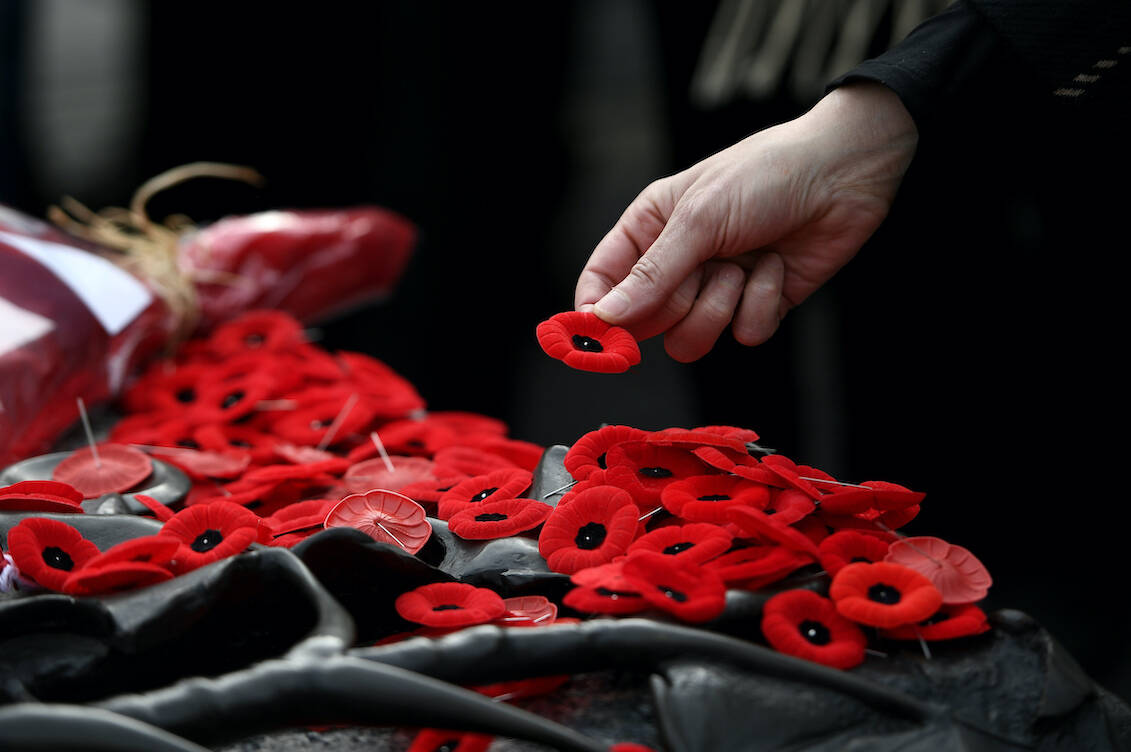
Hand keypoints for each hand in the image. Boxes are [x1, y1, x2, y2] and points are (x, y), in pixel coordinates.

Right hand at [574, 82, 917, 361]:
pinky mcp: (757, 305)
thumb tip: (605, 318)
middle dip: (677, 303)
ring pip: (691, 339)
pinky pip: (743, 334)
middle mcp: (678, 262)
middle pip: (646, 322)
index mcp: (649, 229)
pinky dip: (762, 302)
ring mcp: (717, 287)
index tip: (600, 336)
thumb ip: (651, 275)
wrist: (843, 174)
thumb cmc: (764, 176)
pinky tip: (776, 265)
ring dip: (721, 307)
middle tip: (701, 272)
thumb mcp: (699, 219)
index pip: (602, 282)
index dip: (597, 313)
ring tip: (745, 265)